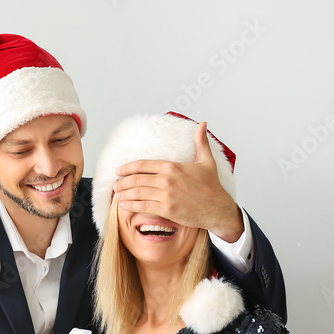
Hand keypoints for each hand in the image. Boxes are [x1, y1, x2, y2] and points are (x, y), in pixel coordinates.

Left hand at [114, 122, 242, 241]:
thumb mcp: (206, 161)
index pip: (142, 165)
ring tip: (117, 195)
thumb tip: (202, 124)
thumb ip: (201, 142)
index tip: (118, 171)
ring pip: (136, 193)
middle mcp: (166, 179)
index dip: (127, 168)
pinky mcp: (166, 209)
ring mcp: (166, 195)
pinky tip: (124, 205)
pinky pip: (142, 206)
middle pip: (135, 179)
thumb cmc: (211, 186)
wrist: (217, 208)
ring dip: (123, 194)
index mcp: (172, 167)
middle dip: (122, 182)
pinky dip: (130, 205)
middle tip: (116, 185)